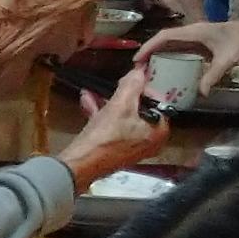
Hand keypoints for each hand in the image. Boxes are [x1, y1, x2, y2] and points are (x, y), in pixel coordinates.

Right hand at [62, 64, 169, 185]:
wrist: (79, 166)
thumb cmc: (104, 137)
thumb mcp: (119, 105)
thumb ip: (132, 85)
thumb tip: (140, 71)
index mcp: (159, 130)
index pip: (157, 100)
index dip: (142, 87)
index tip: (127, 81)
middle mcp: (151, 141)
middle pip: (140, 110)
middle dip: (121, 95)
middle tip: (112, 86)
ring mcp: (134, 147)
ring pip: (124, 118)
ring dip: (109, 103)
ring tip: (94, 92)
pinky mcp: (118, 151)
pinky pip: (115, 128)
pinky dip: (104, 116)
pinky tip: (88, 102)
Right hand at [135, 16, 238, 75]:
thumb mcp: (227, 59)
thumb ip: (213, 75)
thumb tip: (201, 94)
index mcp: (194, 32)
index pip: (165, 36)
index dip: (149, 46)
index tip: (138, 60)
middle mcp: (190, 32)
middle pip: (163, 39)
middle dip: (148, 52)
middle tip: (138, 69)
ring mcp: (193, 36)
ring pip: (169, 43)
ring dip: (156, 53)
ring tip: (147, 69)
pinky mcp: (197, 41)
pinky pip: (177, 46)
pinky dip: (167, 55)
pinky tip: (164, 66)